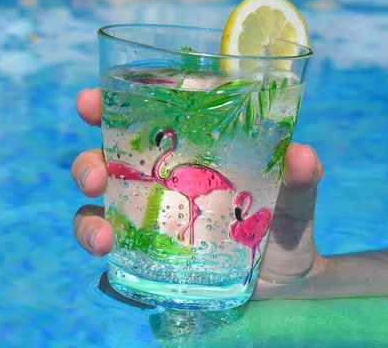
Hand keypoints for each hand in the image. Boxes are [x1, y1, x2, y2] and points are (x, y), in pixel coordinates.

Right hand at [71, 88, 325, 299]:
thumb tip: (300, 156)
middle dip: (87, 164)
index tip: (90, 103)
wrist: (283, 284)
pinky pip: (112, 258)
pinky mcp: (143, 260)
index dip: (107, 106)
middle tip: (95, 176)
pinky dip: (105, 264)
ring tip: (103, 239)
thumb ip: (300, 178)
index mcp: (184, 153)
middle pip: (104, 163)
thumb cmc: (281, 225)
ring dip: (88, 222)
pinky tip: (112, 265)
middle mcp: (155, 182)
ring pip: (96, 212)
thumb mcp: (292, 198)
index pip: (137, 121)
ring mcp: (144, 222)